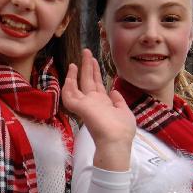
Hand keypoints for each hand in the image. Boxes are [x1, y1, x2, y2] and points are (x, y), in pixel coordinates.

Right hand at [62, 49, 135, 170]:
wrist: (116, 140)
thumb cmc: (122, 130)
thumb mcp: (124, 112)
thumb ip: (118, 101)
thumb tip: (114, 91)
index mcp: (103, 104)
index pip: (97, 86)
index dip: (94, 73)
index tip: (94, 61)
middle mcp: (92, 102)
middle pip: (87, 81)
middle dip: (87, 66)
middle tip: (86, 52)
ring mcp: (84, 104)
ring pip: (77, 85)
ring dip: (77, 72)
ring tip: (79, 58)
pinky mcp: (78, 107)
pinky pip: (68, 95)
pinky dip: (68, 84)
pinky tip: (70, 73)